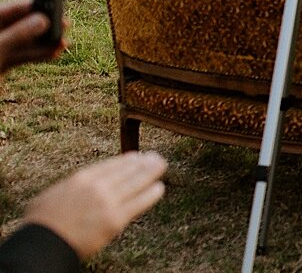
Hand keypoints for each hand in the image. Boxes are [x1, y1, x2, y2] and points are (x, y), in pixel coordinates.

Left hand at [0, 0, 64, 73]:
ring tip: (63, 41)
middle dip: (41, 25)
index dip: (29, 6)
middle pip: (18, 24)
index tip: (50, 5)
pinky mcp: (0, 65)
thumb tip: (42, 20)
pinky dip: (38, 55)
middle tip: (63, 23)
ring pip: (22, 41)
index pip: (6, 10)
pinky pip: (22, 56)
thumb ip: (17, 36)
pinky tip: (54, 53)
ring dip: (43, 41)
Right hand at [21, 152, 167, 260]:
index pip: (111, 164)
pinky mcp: (116, 219)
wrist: (42, 243)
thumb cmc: (41, 223)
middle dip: (143, 162)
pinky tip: (159, 188)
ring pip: (136, 182)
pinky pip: (139, 203)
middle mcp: (97, 186)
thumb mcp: (52, 194)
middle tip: (155, 157)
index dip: (126, 160)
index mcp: (81, 178)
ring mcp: (108, 202)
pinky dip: (151, 194)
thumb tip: (78, 185)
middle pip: (127, 170)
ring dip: (151, 172)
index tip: (135, 156)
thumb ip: (71, 187)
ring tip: (161, 166)